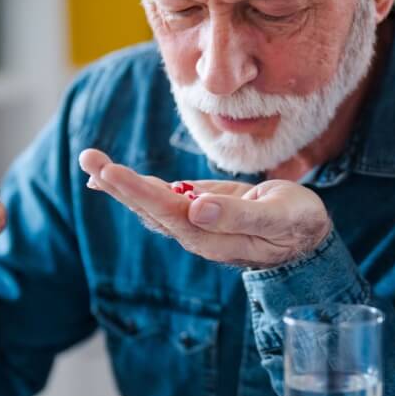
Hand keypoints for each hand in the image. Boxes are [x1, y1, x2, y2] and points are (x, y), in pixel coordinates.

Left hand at [78, 149, 331, 268]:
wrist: (306, 236)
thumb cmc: (296, 224)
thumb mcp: (277, 218)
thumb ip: (239, 216)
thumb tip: (198, 209)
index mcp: (211, 238)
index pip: (166, 211)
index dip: (137, 191)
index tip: (110, 171)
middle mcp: (195, 233)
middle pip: (148, 208)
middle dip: (117, 182)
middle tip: (88, 157)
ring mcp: (193, 223)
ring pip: (149, 203)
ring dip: (119, 183)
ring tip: (90, 162)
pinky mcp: (197, 211)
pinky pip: (160, 199)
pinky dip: (135, 186)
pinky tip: (111, 177)